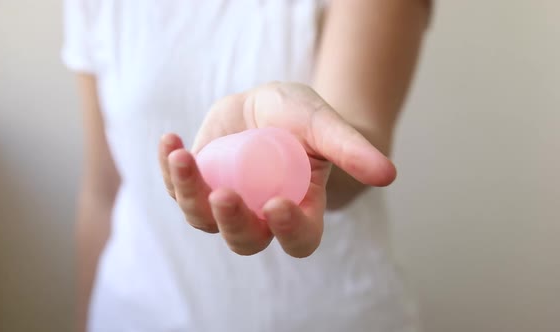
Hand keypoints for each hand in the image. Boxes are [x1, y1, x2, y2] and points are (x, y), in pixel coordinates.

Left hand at [158, 82, 395, 257]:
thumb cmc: (300, 116)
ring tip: (183, 158)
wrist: (264, 102)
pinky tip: (170, 142)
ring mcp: (227, 201)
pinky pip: (180, 187)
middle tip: (226, 195)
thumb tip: (389, 174)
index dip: (289, 232)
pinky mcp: (200, 183)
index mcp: (298, 208)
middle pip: (246, 239)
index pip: (298, 239)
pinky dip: (171, 168)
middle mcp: (260, 214)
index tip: (276, 205)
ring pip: (204, 219)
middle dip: (233, 224)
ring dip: (190, 195)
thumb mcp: (324, 125)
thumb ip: (353, 149)